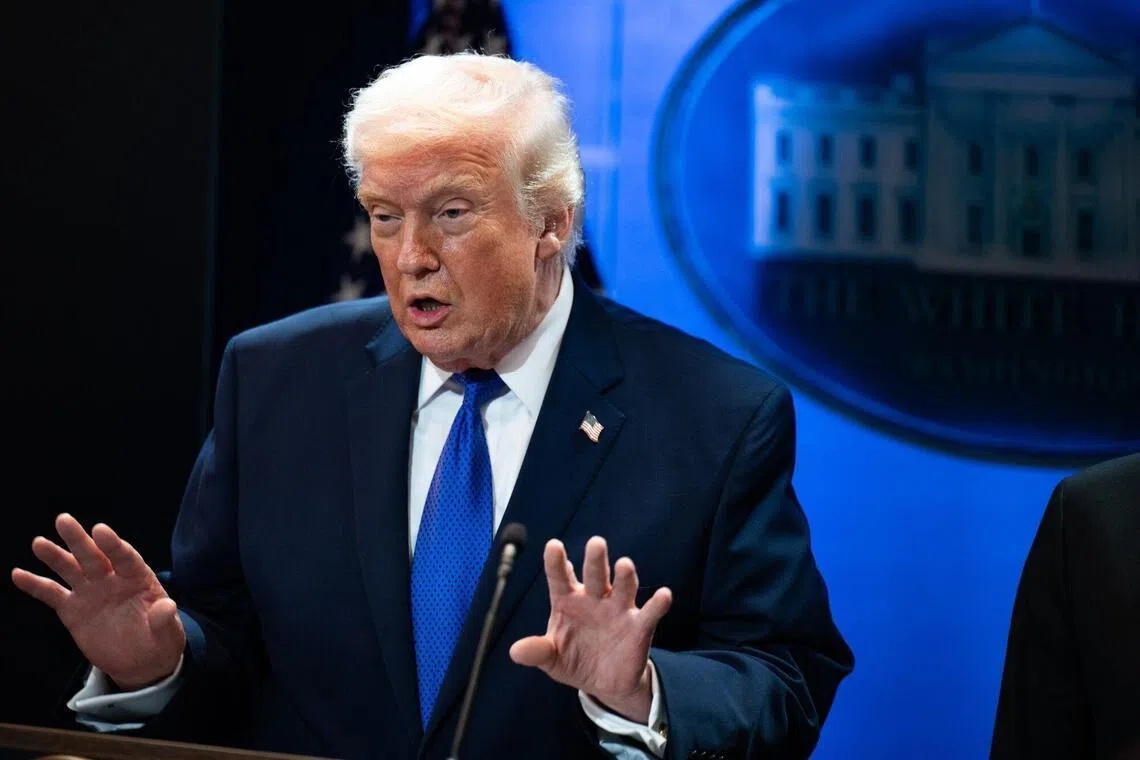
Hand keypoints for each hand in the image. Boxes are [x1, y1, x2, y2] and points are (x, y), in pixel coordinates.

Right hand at [10, 513, 185, 689]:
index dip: (113, 544)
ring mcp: (91, 592)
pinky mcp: (73, 609)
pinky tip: (18, 574)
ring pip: (71, 569)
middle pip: (94, 556)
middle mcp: (112, 580)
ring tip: (39, 543)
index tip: (100, 530)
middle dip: (79, 539)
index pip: (125, 558)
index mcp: (138, 579)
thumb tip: (168, 607)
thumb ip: (165, 619)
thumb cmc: (159, 640)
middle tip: (64, 520)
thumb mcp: (168, 632)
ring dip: (55, 556)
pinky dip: (35, 585)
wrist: (141, 660)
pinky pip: (52, 594)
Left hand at [509, 536, 671, 723]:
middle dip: (596, 560)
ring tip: (625, 564)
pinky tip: (663, 595)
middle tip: (596, 543)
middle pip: (595, 575)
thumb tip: (515, 652)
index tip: (553, 546)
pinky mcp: (639, 627)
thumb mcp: (552, 659)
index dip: (556, 562)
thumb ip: (537, 652)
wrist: (604, 683)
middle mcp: (594, 599)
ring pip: (623, 587)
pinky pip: (650, 613)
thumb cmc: (574, 660)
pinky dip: (658, 604)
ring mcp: (618, 610)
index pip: (560, 577)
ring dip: (625, 576)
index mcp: (568, 601)